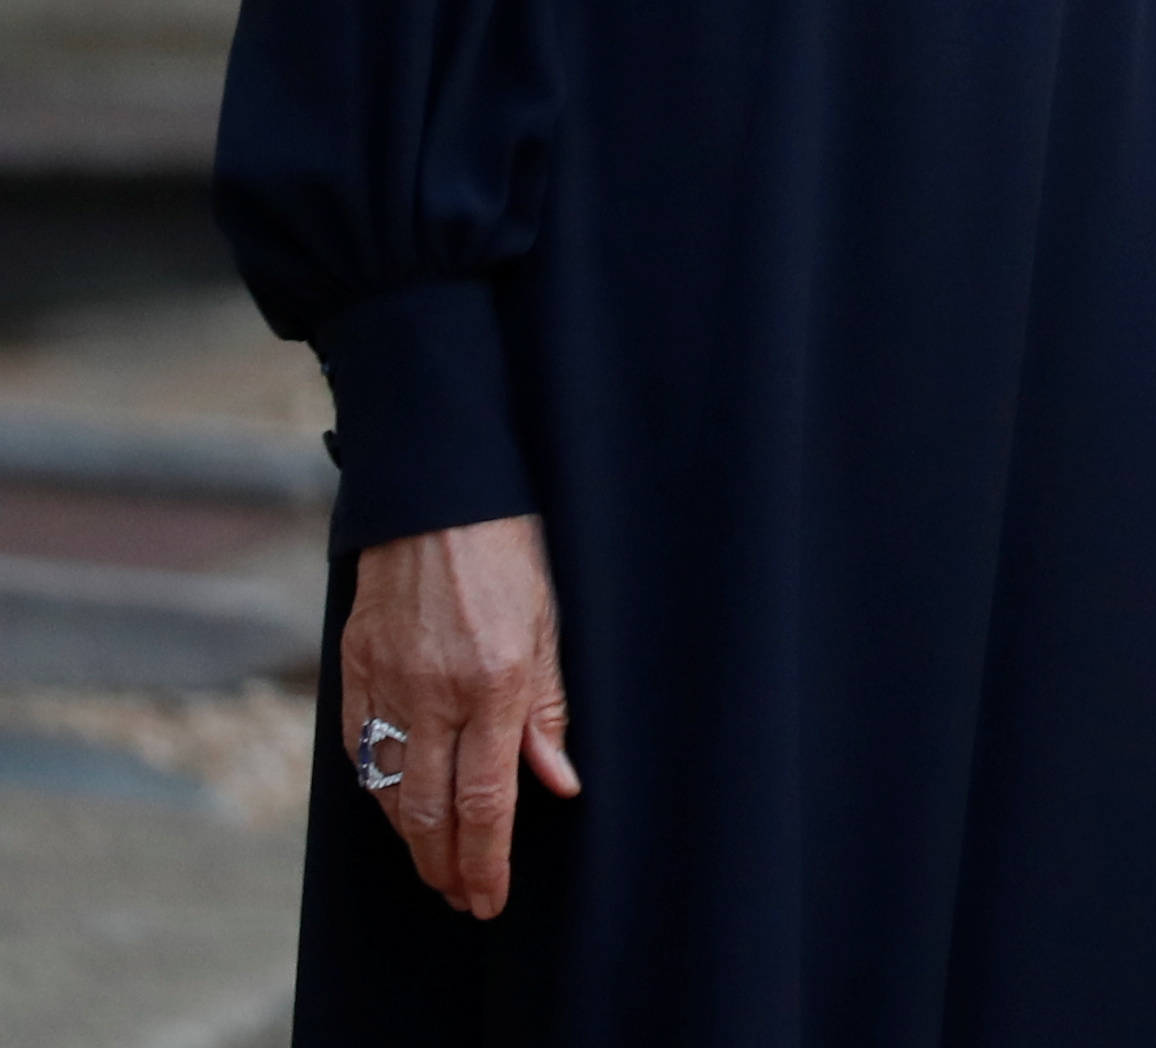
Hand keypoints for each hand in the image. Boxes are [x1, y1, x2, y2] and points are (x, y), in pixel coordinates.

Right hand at [338, 513, 577, 918]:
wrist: (436, 501)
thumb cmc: (507, 555)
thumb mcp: (550, 625)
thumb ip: (548, 710)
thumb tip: (557, 783)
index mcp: (495, 682)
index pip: (486, 799)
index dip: (486, 860)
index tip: (488, 898)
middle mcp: (434, 692)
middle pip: (430, 810)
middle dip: (446, 866)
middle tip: (462, 899)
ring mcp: (386, 683)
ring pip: (389, 790)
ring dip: (412, 839)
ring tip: (436, 867)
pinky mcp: (352, 670)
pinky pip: (360, 750)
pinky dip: (379, 791)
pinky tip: (398, 811)